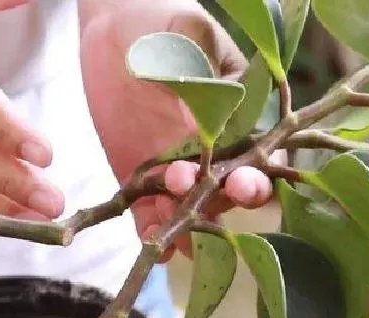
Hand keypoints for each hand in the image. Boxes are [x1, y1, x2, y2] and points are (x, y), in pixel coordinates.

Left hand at [80, 0, 272, 258]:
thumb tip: (235, 102)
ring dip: (184, 226)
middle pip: (226, 194)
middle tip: (201, 198)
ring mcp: (173, 168)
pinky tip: (152, 243)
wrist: (109, 33)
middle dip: (220, 206)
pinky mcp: (137, 177)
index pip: (259, 158)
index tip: (241, 181)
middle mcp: (209, 151)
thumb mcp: (191, 36)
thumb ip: (213, 70)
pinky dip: (152, 231)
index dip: (256, 177)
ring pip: (188, 210)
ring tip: (170, 233)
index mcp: (234, 119)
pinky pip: (147, 211)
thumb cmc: (159, 23)